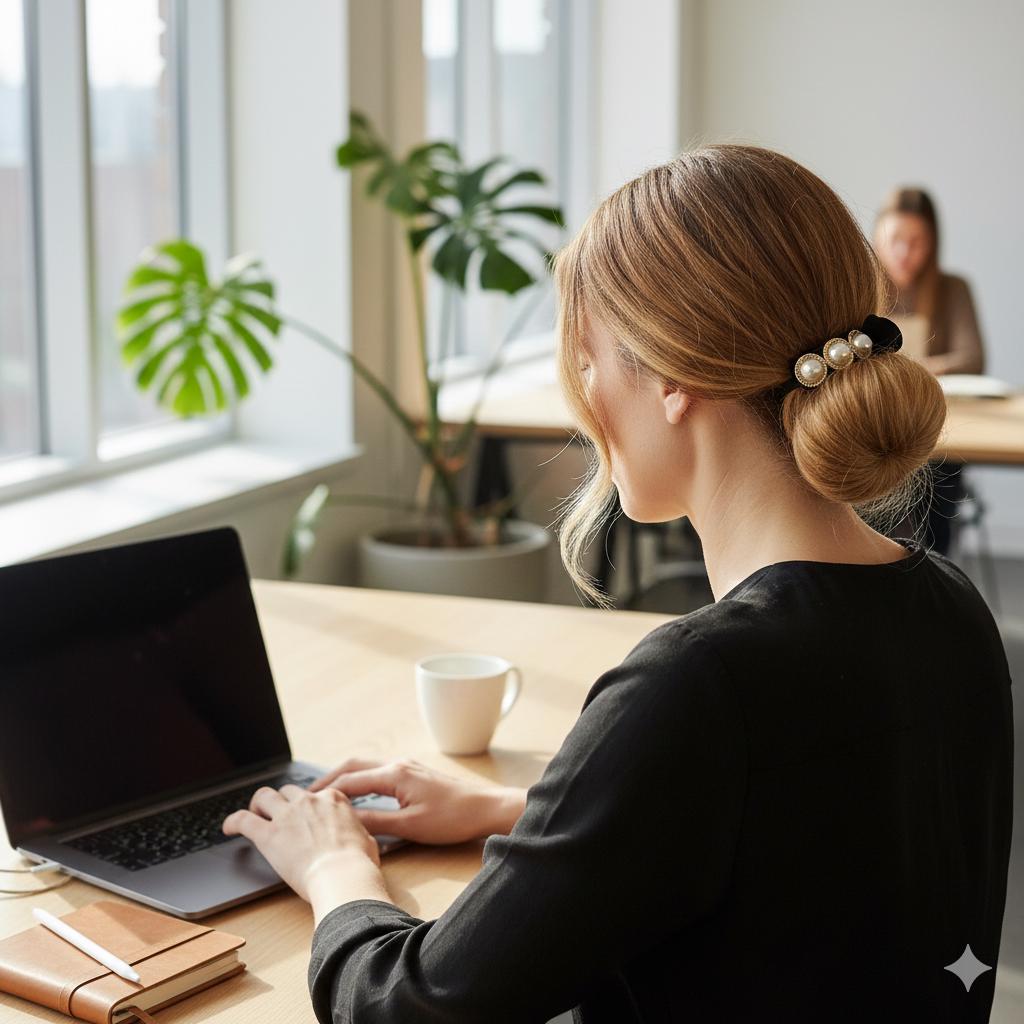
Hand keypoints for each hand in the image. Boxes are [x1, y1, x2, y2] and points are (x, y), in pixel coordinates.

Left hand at [222, 784, 386, 904]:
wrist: (342, 876)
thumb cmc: (358, 863)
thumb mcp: (366, 840)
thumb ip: (357, 833)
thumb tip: (359, 839)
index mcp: (333, 799)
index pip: (316, 793)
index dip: (308, 804)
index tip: (305, 814)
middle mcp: (308, 801)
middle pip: (288, 791)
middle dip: (281, 800)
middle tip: (276, 813)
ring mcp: (287, 816)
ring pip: (263, 796)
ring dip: (257, 804)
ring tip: (253, 814)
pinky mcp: (269, 835)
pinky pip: (243, 820)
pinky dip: (233, 821)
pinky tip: (227, 828)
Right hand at [310, 757, 526, 844]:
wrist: (485, 808)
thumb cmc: (451, 819)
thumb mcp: (409, 826)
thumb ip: (376, 823)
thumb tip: (346, 823)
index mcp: (394, 774)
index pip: (350, 781)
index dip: (326, 793)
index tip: (304, 804)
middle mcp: (398, 764)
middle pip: (354, 765)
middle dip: (329, 779)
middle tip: (307, 796)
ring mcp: (407, 766)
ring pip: (366, 766)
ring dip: (345, 778)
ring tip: (326, 795)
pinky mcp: (414, 773)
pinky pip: (379, 771)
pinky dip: (361, 779)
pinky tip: (356, 794)